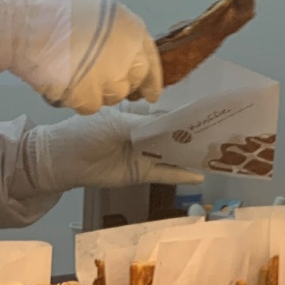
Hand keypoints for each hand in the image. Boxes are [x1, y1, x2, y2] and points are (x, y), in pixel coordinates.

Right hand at [0, 0, 161, 114]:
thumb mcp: (99, 13)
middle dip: (119, 86)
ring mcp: (108, 81)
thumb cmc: (57, 10)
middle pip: (130, 85)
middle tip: (100, 81)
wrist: (28, 24)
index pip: (151, 64)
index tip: (150, 94)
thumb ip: (116, 36)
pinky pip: (88, 106)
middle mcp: (126, 58)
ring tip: (76, 74)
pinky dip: (78, 99)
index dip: (151, 81)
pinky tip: (64, 83)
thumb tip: (120, 57)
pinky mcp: (87, 99)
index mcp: (132, 31)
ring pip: (109, 98)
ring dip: (97, 92)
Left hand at [23, 110, 203, 194]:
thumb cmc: (85, 132)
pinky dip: (180, 175)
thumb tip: (171, 123)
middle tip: (220, 131)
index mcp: (137, 113)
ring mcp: (144, 154)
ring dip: (190, 153)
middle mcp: (144, 133)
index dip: (185, 111)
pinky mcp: (141, 173)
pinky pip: (165, 173)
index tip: (208, 109)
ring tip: (216, 152)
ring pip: (172, 153)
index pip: (166, 111)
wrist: (64, 160)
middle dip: (194, 132)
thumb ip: (144, 124)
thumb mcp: (117, 122)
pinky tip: (199, 174)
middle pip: (173, 133)